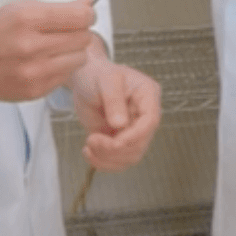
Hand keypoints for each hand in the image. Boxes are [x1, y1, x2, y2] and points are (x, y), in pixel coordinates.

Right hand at [0, 0, 95, 101]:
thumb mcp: (21, 9)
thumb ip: (58, 7)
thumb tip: (89, 3)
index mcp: (27, 18)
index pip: (80, 16)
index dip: (88, 14)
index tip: (84, 15)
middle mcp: (32, 46)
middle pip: (83, 37)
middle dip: (80, 32)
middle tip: (66, 31)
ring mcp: (34, 71)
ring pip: (80, 58)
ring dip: (73, 52)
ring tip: (56, 48)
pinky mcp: (36, 90)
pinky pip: (67, 76)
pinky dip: (62, 68)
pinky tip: (45, 62)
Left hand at [68, 47, 162, 172]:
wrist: (85, 79)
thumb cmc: (97, 74)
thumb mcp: (105, 80)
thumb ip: (113, 99)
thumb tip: (120, 124)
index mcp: (148, 95)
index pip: (150, 121)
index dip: (135, 135)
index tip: (114, 142)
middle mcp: (145, 115)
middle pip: (141, 143)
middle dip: (116, 149)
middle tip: (92, 140)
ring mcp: (133, 129)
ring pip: (130, 156)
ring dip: (108, 158)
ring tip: (88, 146)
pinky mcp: (120, 140)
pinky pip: (118, 160)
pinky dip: (103, 162)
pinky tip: (88, 152)